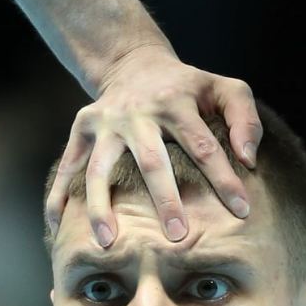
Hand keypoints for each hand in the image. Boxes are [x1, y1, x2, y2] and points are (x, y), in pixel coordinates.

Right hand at [44, 44, 263, 246]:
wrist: (134, 63)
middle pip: (151, 161)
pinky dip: (58, 196)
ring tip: (107, 242)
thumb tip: (248, 160)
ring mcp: (105, 122)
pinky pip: (68, 166)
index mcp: (176, 102)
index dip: (224, 179)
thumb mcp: (224, 88)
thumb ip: (245, 120)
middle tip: (177, 236)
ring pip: (100, 168)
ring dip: (101, 206)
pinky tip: (57, 228)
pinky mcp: (82, 129)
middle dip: (164, 200)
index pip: (204, 146)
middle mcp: (138, 112)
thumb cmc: (188, 87)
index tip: (241, 212)